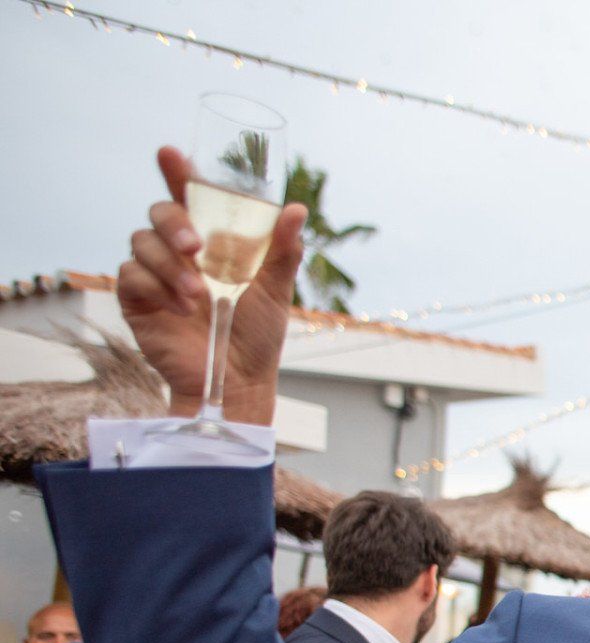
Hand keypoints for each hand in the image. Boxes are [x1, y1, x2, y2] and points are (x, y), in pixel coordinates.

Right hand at [118, 146, 306, 425]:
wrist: (237, 380)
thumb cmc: (257, 333)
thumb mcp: (275, 290)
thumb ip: (283, 250)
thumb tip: (296, 208)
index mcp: (211, 240)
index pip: (190, 196)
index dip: (177, 172)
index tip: (170, 154)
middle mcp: (178, 250)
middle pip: (159, 212)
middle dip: (173, 223)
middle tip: (195, 247)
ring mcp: (154, 273)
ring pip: (141, 242)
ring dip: (169, 265)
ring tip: (198, 296)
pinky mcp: (137, 299)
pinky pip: (131, 276)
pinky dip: (157, 288)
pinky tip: (184, 309)